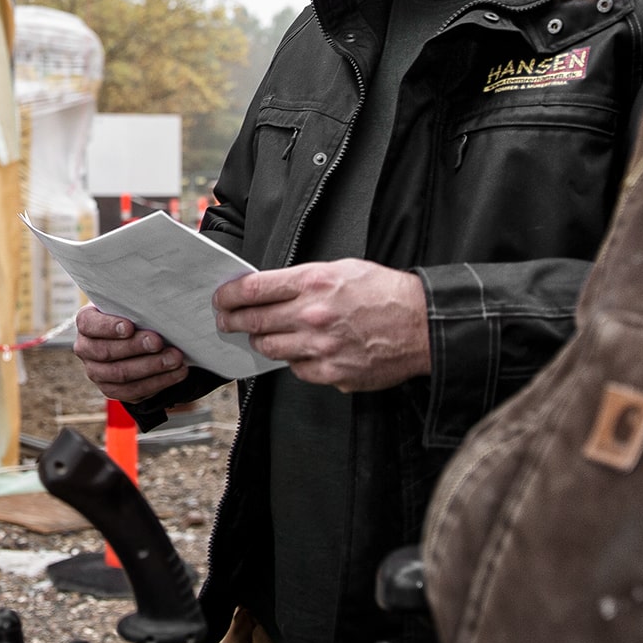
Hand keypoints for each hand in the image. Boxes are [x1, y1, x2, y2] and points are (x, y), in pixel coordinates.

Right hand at [73, 304, 190, 401]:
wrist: (140, 338)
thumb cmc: (136, 315)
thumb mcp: (132, 303)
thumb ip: (137, 300)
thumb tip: (161, 293)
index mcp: (86, 323)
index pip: (89, 324)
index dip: (108, 327)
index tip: (130, 326)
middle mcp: (86, 349)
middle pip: (106, 352)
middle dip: (136, 348)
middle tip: (160, 342)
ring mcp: (97, 373)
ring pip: (121, 375)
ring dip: (151, 367)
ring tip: (176, 359)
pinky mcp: (113, 390)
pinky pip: (134, 392)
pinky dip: (158, 383)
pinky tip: (177, 374)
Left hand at [213, 260, 428, 389]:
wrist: (422, 324)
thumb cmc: (384, 293)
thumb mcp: (341, 269)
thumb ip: (303, 280)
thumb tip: (268, 290)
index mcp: (313, 282)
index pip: (253, 289)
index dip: (228, 296)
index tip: (221, 299)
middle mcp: (313, 315)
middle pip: (254, 321)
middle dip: (233, 320)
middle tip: (226, 320)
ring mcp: (321, 348)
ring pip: (270, 348)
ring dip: (262, 340)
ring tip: (263, 334)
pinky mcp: (332, 374)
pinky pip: (297, 369)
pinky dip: (296, 360)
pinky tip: (304, 351)